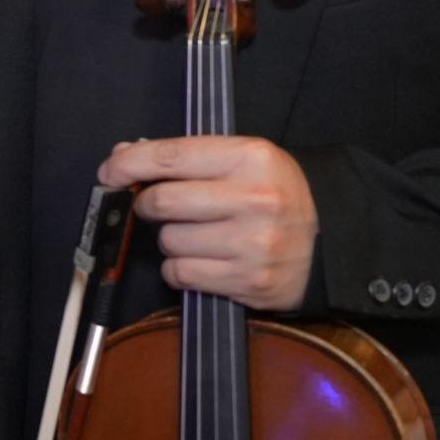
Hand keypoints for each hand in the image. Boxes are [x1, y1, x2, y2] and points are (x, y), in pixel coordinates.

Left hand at [101, 135, 317, 310]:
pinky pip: (181, 275)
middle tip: (156, 206)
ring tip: (198, 234)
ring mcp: (252, 245)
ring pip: (169, 241)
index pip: (170, 157)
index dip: (128, 164)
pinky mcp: (249, 282)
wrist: (330, 241)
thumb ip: (186, 157)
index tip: (108, 172)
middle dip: (147, 204)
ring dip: (170, 239)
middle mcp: (253, 199)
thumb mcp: (243, 159)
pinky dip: (180, 269)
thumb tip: (123, 158)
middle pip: (162, 202)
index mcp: (249, 158)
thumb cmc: (276, 194)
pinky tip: (204, 259)